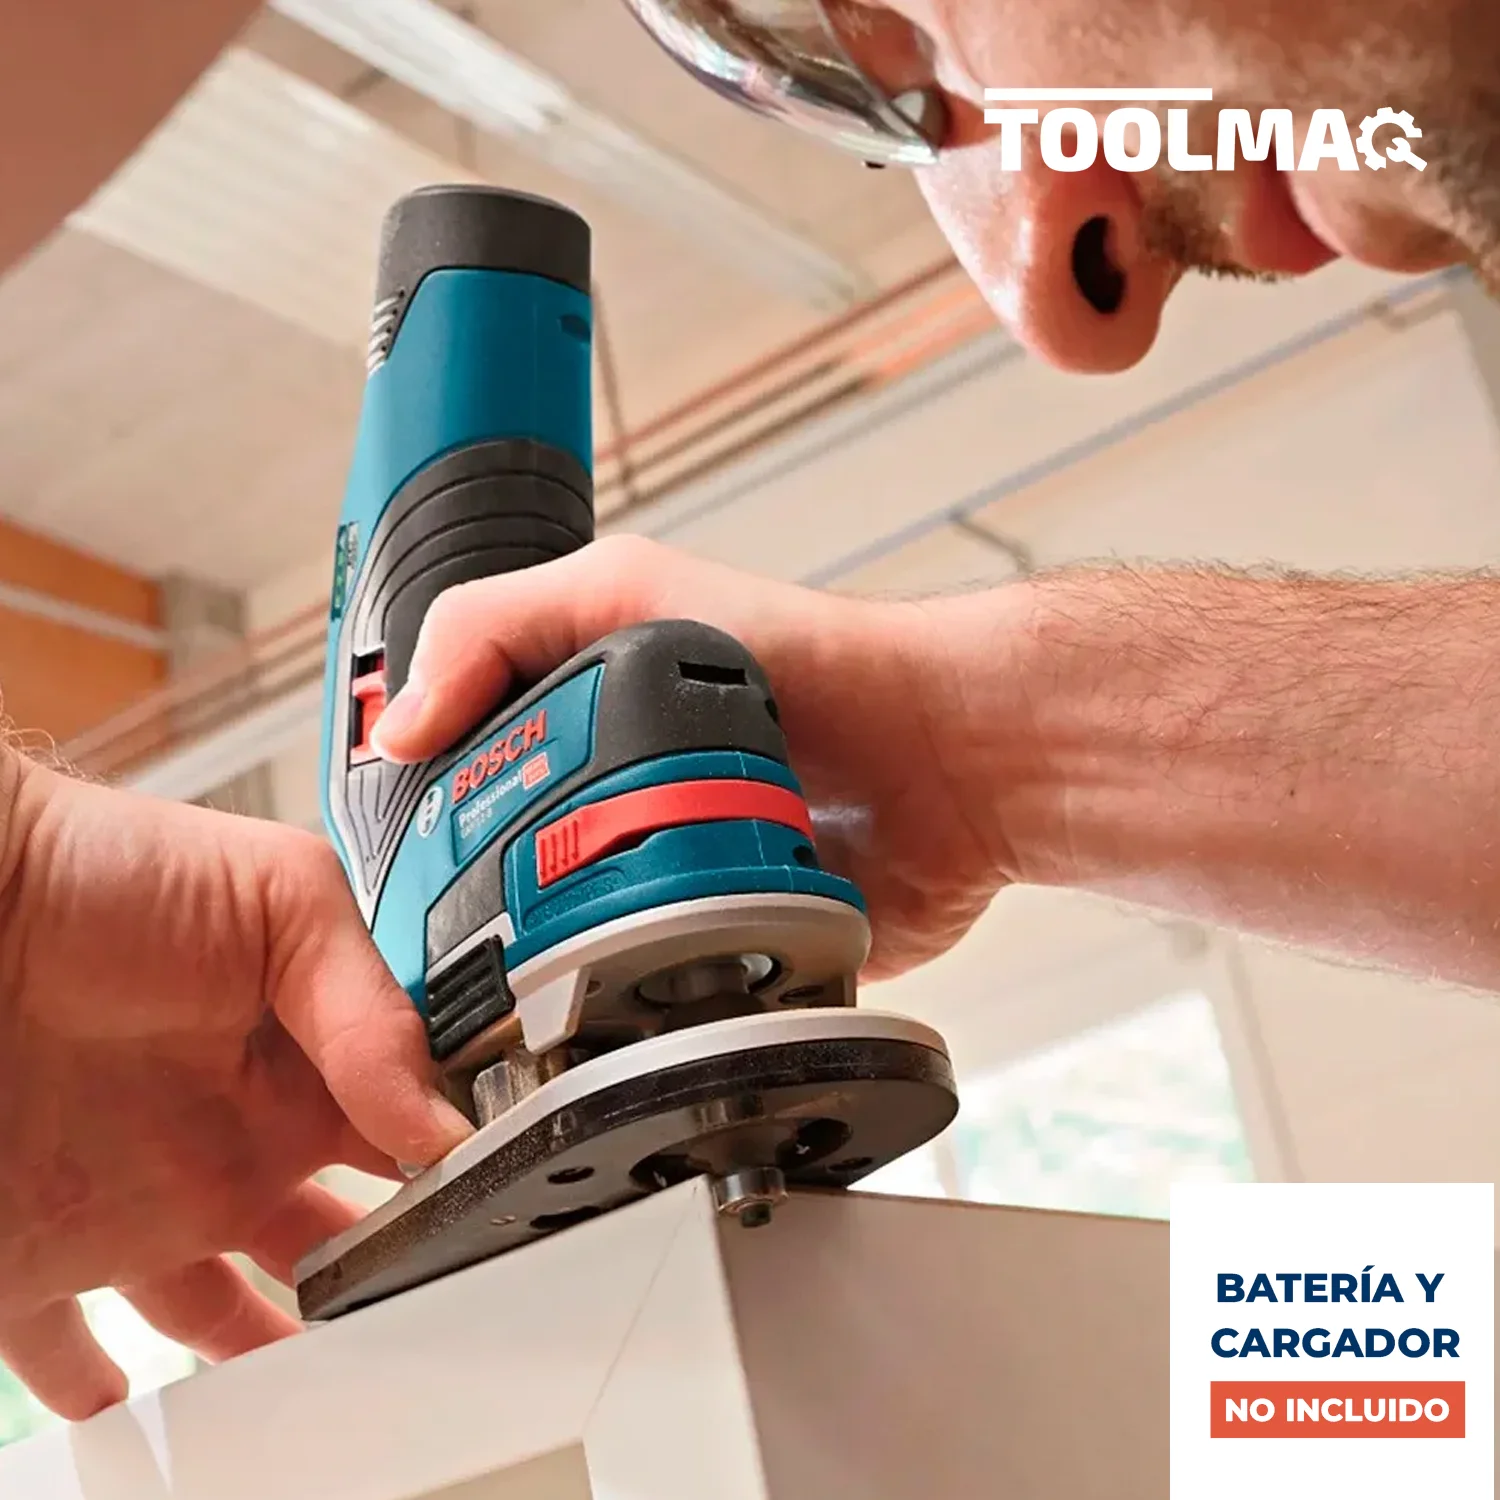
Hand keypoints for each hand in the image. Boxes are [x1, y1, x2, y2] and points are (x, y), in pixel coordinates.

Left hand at [0, 752, 472, 1419]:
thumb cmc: (102, 870)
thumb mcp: (280, 894)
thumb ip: (371, 1001)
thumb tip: (436, 1116)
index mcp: (303, 1062)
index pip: (405, 1137)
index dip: (452, 1184)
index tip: (492, 1231)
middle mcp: (233, 1138)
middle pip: (333, 1244)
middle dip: (385, 1286)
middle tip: (427, 1325)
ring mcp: (140, 1201)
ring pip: (226, 1316)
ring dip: (276, 1354)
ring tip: (329, 1391)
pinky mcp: (42, 1255)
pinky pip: (75, 1355)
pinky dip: (111, 1397)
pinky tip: (142, 1416)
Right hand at [370, 535, 1015, 980]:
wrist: (946, 758)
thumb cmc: (811, 660)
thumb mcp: (627, 591)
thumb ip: (497, 627)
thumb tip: (396, 729)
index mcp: (585, 733)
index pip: (467, 792)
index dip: (422, 836)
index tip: (394, 886)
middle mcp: (621, 813)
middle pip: (505, 891)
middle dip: (475, 929)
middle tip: (447, 968)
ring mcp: (675, 891)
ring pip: (573, 961)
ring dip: (547, 984)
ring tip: (508, 1011)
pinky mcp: (732, 957)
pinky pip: (664, 1004)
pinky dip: (637, 1019)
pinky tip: (604, 1024)